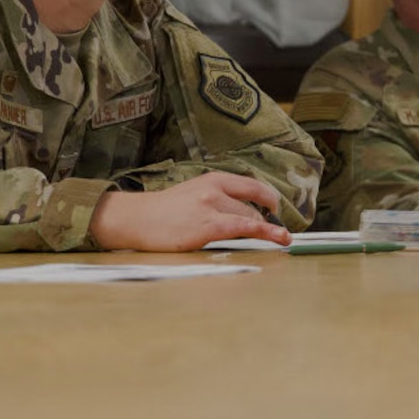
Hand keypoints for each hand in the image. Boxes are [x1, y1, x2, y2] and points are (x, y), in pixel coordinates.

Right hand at [89, 172, 292, 251]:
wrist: (136, 218)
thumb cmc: (164, 211)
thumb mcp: (194, 192)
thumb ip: (218, 197)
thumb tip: (244, 210)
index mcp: (213, 179)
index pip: (252, 186)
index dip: (269, 198)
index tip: (276, 208)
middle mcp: (215, 189)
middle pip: (253, 205)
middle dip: (265, 220)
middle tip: (273, 230)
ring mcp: (212, 206)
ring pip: (251, 218)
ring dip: (265, 230)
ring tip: (282, 239)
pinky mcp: (208, 225)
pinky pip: (245, 228)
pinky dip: (266, 233)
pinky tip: (280, 238)